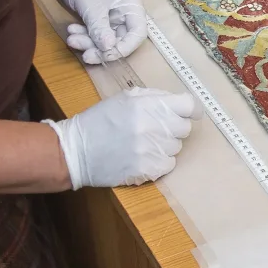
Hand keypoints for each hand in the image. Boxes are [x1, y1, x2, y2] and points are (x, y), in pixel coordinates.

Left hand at [44, 0, 145, 63]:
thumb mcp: (91, 6)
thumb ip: (100, 29)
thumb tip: (109, 49)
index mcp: (131, 5)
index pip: (138, 33)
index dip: (125, 47)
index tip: (107, 55)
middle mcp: (124, 13)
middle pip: (120, 40)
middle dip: (101, 48)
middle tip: (85, 54)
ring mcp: (110, 17)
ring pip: (105, 40)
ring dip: (88, 43)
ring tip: (71, 38)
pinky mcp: (97, 19)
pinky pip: (94, 35)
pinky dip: (83, 36)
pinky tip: (71, 31)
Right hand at [44, 87, 197, 188]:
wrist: (76, 151)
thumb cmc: (100, 121)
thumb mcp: (125, 98)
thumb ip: (154, 97)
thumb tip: (179, 103)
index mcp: (149, 105)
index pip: (189, 105)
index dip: (191, 110)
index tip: (189, 113)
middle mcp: (153, 126)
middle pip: (185, 128)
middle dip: (174, 128)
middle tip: (156, 129)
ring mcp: (152, 150)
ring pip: (177, 148)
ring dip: (165, 145)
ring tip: (143, 143)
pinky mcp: (148, 170)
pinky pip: (169, 165)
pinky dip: (159, 162)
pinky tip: (142, 157)